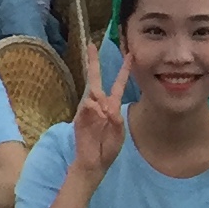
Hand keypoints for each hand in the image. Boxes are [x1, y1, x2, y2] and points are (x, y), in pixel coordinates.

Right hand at [66, 40, 126, 184]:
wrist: (94, 162)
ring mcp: (87, 110)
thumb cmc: (108, 148)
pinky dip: (94, 112)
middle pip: (95, 78)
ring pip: (93, 95)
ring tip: (105, 118)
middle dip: (93, 62)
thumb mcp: (119, 133)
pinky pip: (87, 107)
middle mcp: (99, 104)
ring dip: (101, 103)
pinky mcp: (79, 117)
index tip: (130, 54)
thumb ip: (116, 120)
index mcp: (112, 106)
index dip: (124, 70)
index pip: (118, 84)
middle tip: (91, 45)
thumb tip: (106, 106)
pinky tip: (98, 118)